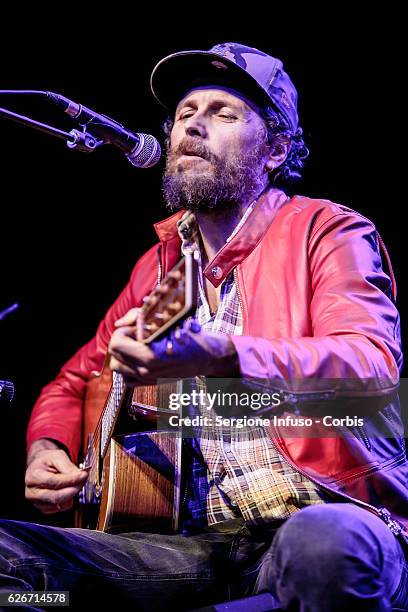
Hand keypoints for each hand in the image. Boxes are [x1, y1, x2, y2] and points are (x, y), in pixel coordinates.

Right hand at [25, 439, 88, 513]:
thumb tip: (80, 475)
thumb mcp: (57, 456)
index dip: (71, 479)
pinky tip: (69, 489)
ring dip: (72, 494)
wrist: (39, 467)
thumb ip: (68, 466)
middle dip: (73, 489)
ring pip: (60, 504)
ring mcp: (37, 502)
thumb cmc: (47, 461)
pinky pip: (61, 508)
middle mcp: (32, 493)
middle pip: (56, 497)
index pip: (54, 482)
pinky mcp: (44, 508)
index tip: (83, 475)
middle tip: (83, 480)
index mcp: (33, 477)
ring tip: (76, 483)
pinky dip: (69, 499)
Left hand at [109, 308, 239, 383]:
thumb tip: (121, 322)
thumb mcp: (168, 322)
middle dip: (121, 341)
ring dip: (122, 355)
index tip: (134, 327)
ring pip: (118, 368)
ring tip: (136, 346)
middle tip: (135, 334)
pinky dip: (128, 368)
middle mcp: (146, 370)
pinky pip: (127, 379)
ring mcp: (147, 378)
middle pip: (114, 356)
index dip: (123, 331)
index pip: (116, 344)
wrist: (207, 357)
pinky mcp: (151, 382)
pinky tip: (138, 358)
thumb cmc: (192, 338)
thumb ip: (140, 318)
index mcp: (149, 355)